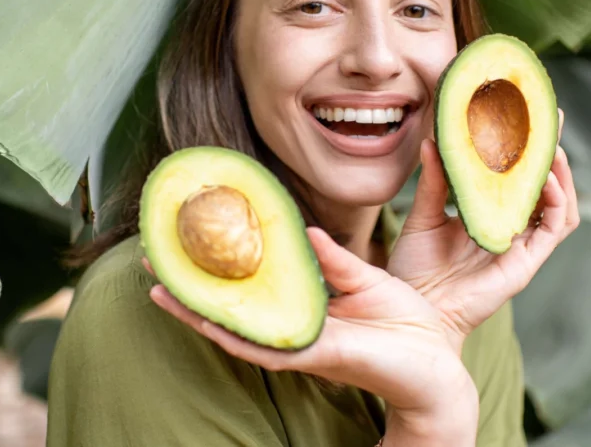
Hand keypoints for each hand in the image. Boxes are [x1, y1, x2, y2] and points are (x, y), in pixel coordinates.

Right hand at [146, 227, 477, 440]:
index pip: (250, 287)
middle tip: (152, 263)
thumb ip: (332, 258)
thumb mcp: (366, 278)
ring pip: (233, 331)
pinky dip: (232, 335)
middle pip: (228, 309)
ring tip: (159, 290)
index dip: (217, 267)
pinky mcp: (314, 357)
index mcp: (303, 309)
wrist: (438, 364)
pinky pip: (263, 348)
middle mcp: (291, 329)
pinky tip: (204, 320)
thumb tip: (304, 227)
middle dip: (187, 288)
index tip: (187, 242)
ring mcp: (297, 346)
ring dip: (194, 312)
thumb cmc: (405, 323)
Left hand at [388, 109, 579, 352]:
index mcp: (486, 214)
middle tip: (548, 114)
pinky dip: (556, 202)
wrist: (413, 309)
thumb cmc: (414, 269)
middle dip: (548, 149)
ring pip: (558, 203)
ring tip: (551, 143)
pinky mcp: (526, 263)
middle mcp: (509, 228)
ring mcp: (521, 246)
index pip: (513, 174)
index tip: (522, 111)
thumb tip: (433, 141)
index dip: (522, 146)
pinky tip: (545, 179)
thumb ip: (434, 182)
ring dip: (559, 172)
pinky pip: (553, 229)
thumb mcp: (422, 217)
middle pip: (541, 184)